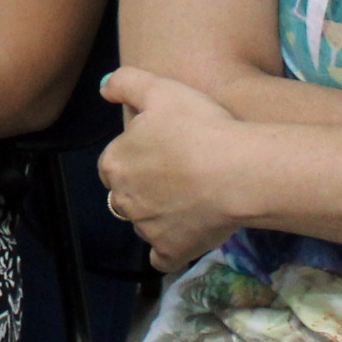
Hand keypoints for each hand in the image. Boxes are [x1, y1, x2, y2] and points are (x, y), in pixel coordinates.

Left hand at [97, 67, 252, 274]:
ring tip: (190, 200)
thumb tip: (104, 89)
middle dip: (143, 188)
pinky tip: (184, 237)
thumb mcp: (161, 89)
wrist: (237, 171)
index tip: (161, 151)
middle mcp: (123, 200)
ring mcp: (146, 229)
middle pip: (126, 196)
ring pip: (144, 224)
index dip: (135, 156)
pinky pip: (162, 257)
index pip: (113, 164)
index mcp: (115, 163)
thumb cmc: (199, 126)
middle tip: (178, 175)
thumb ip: (126, 83)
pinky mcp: (171, 251)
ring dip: (158, 216)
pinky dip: (169, 250)